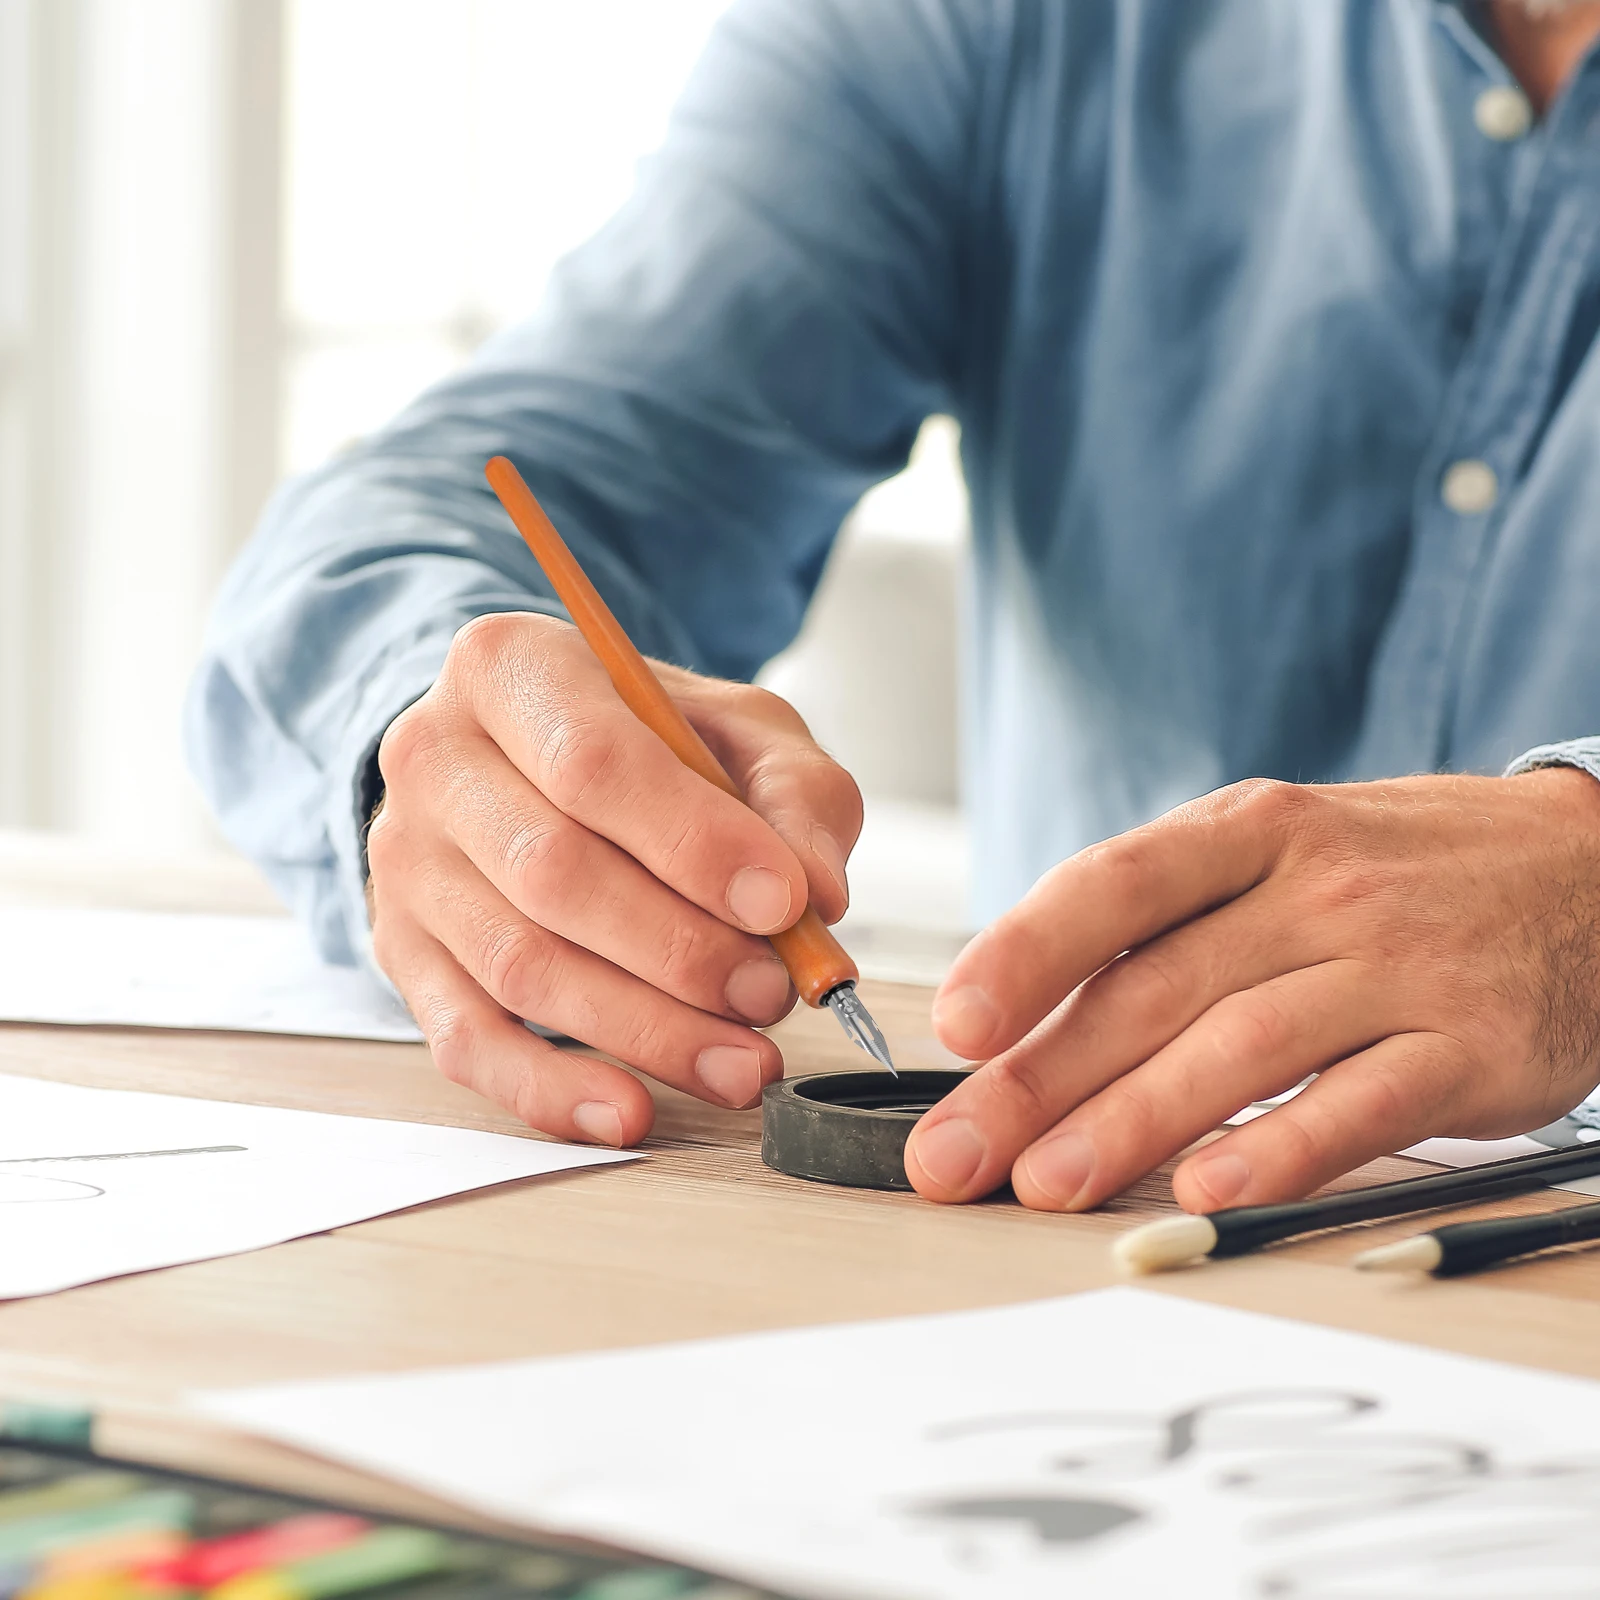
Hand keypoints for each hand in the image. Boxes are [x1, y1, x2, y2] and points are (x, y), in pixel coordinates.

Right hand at [368, 611, 859, 1145]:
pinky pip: (466, 1040)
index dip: (693, 842)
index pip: (594, 761)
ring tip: (743, 1061)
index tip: (783, 904)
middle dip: (679, 950)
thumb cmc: (648, 742)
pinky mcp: (402, 951)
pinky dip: (552, 1090)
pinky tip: (632, 1113)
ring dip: (643, 1030)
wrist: (529, 758)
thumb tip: (816, 894)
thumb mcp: (741, 730)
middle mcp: (434, 758)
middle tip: (771, 993)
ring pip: (519, 966)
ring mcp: (406, 863)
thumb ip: (795, 796)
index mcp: (511, 669)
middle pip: (553, 872)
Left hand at [904, 771, 1599, 1210]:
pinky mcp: (1468, 1045)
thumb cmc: (1392, 874)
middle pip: (1154, 986)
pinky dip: (1282, 1150)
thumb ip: (1170, 927)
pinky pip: (1361, 1105)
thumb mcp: (1280, 857)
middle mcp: (1316, 889)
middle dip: (1040, 1078)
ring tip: (1046, 1185)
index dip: (1024, 952)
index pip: (1113, 884)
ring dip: (1133, 1123)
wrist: (1589, 871)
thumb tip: (1025, 1023)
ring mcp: (1397, 965)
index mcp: (1249, 832)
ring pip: (1241, 1047)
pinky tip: (1210, 1192)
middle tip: (954, 1154)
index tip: (954, 1025)